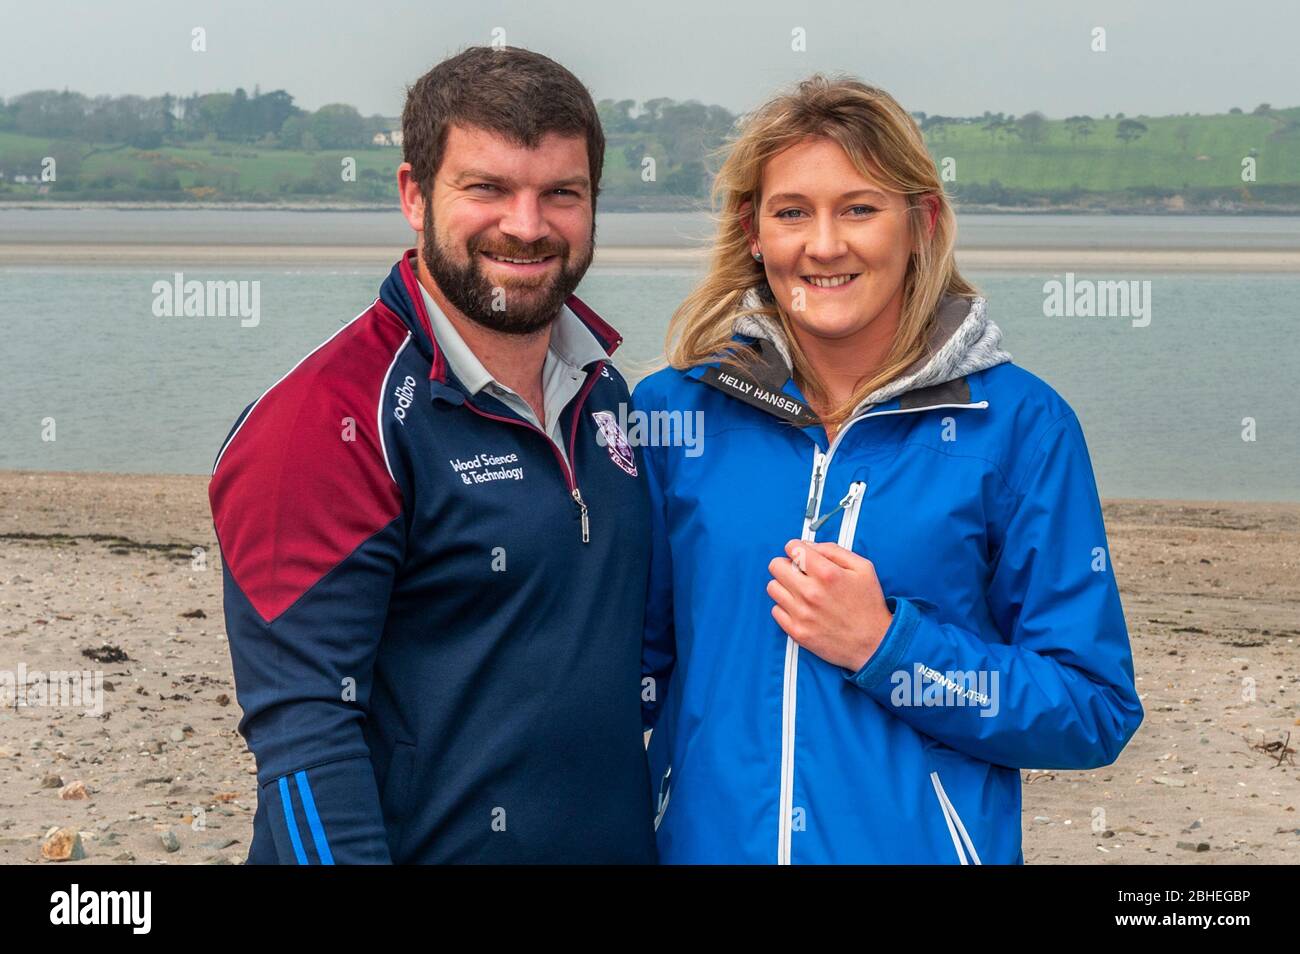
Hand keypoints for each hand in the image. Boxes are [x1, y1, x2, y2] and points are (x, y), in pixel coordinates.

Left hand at [766, 539, 893, 671]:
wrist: (875, 644)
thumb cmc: (869, 604)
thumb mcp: (863, 568)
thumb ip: (833, 550)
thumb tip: (808, 545)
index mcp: (827, 573)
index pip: (792, 548)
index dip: (796, 548)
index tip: (801, 555)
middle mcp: (811, 592)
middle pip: (775, 566)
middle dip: (786, 565)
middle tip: (799, 573)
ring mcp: (801, 614)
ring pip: (773, 587)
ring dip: (784, 586)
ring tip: (800, 591)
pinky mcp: (797, 632)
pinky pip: (776, 610)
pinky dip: (786, 607)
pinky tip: (801, 608)